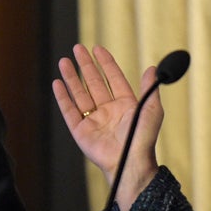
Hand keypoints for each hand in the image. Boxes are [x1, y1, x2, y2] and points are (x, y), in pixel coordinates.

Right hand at [52, 44, 161, 210]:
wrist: (130, 162)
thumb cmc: (143, 139)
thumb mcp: (152, 109)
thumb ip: (150, 88)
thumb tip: (152, 68)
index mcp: (125, 105)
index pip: (112, 78)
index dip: (105, 62)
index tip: (97, 48)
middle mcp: (108, 110)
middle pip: (94, 82)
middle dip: (85, 65)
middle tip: (77, 48)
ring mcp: (93, 120)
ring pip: (80, 94)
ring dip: (72, 77)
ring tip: (64, 61)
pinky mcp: (81, 131)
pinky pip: (69, 111)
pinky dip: (63, 97)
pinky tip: (58, 83)